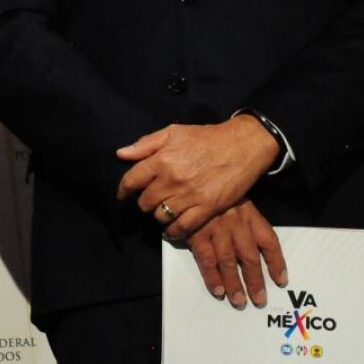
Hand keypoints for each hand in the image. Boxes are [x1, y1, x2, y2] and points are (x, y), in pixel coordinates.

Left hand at [115, 113, 279, 236]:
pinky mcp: (207, 207)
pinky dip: (174, 231)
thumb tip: (121, 154)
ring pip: (161, 216)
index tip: (122, 197)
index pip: (131, 181)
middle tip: (148, 202)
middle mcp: (172, 180)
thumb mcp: (173, 132)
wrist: (242, 145)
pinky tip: (171, 229)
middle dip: (143, 203)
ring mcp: (190, 195)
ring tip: (161, 212)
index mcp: (161, 160)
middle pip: (145, 202)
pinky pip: (183, 227)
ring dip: (158, 216)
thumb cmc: (207, 137)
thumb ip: (145, 144)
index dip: (123, 191)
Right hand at [184, 200, 287, 308]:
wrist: (191, 178)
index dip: (277, 263)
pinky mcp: (197, 233)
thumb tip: (256, 248)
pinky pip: (207, 260)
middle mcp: (236, 224)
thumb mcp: (236, 199)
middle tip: (258, 299)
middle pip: (250, 258)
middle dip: (255, 281)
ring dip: (234, 284)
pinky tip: (218, 290)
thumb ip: (245, 221)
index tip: (281, 280)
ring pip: (229, 262)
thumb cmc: (214, 191)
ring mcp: (216, 229)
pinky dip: (212, 277)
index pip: (269, 241)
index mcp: (250, 215)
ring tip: (239, 301)